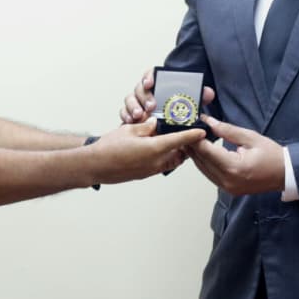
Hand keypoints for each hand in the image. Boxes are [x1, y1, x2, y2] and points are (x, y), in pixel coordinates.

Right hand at [90, 120, 204, 185]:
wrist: (96, 166)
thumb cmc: (109, 148)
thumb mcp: (129, 130)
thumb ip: (146, 126)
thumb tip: (155, 123)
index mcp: (154, 148)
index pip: (180, 140)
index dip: (192, 135)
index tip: (202, 131)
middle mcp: (156, 162)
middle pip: (179, 153)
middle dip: (185, 145)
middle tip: (188, 136)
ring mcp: (151, 170)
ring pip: (171, 160)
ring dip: (176, 152)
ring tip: (175, 142)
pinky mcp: (145, 174)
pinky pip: (162, 165)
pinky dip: (166, 158)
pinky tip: (159, 149)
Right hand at [119, 68, 215, 123]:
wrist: (163, 127)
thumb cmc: (174, 112)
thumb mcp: (188, 105)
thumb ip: (198, 97)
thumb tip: (208, 93)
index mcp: (158, 85)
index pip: (151, 74)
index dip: (149, 76)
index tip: (150, 83)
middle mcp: (145, 92)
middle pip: (140, 88)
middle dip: (144, 96)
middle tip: (151, 106)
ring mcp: (136, 102)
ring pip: (130, 99)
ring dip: (133, 106)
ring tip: (139, 116)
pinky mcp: (129, 113)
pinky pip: (124, 111)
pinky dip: (125, 115)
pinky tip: (130, 121)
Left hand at [186, 115, 284, 195]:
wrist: (285, 174)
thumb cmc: (272, 155)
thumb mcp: (250, 137)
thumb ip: (227, 130)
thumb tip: (208, 121)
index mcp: (234, 167)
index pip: (207, 151)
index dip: (196, 138)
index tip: (190, 126)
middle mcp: (227, 181)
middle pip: (202, 161)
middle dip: (193, 146)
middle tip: (186, 131)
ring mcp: (227, 188)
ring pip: (203, 170)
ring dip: (196, 155)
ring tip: (191, 140)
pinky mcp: (228, 190)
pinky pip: (210, 175)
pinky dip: (205, 163)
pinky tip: (202, 152)